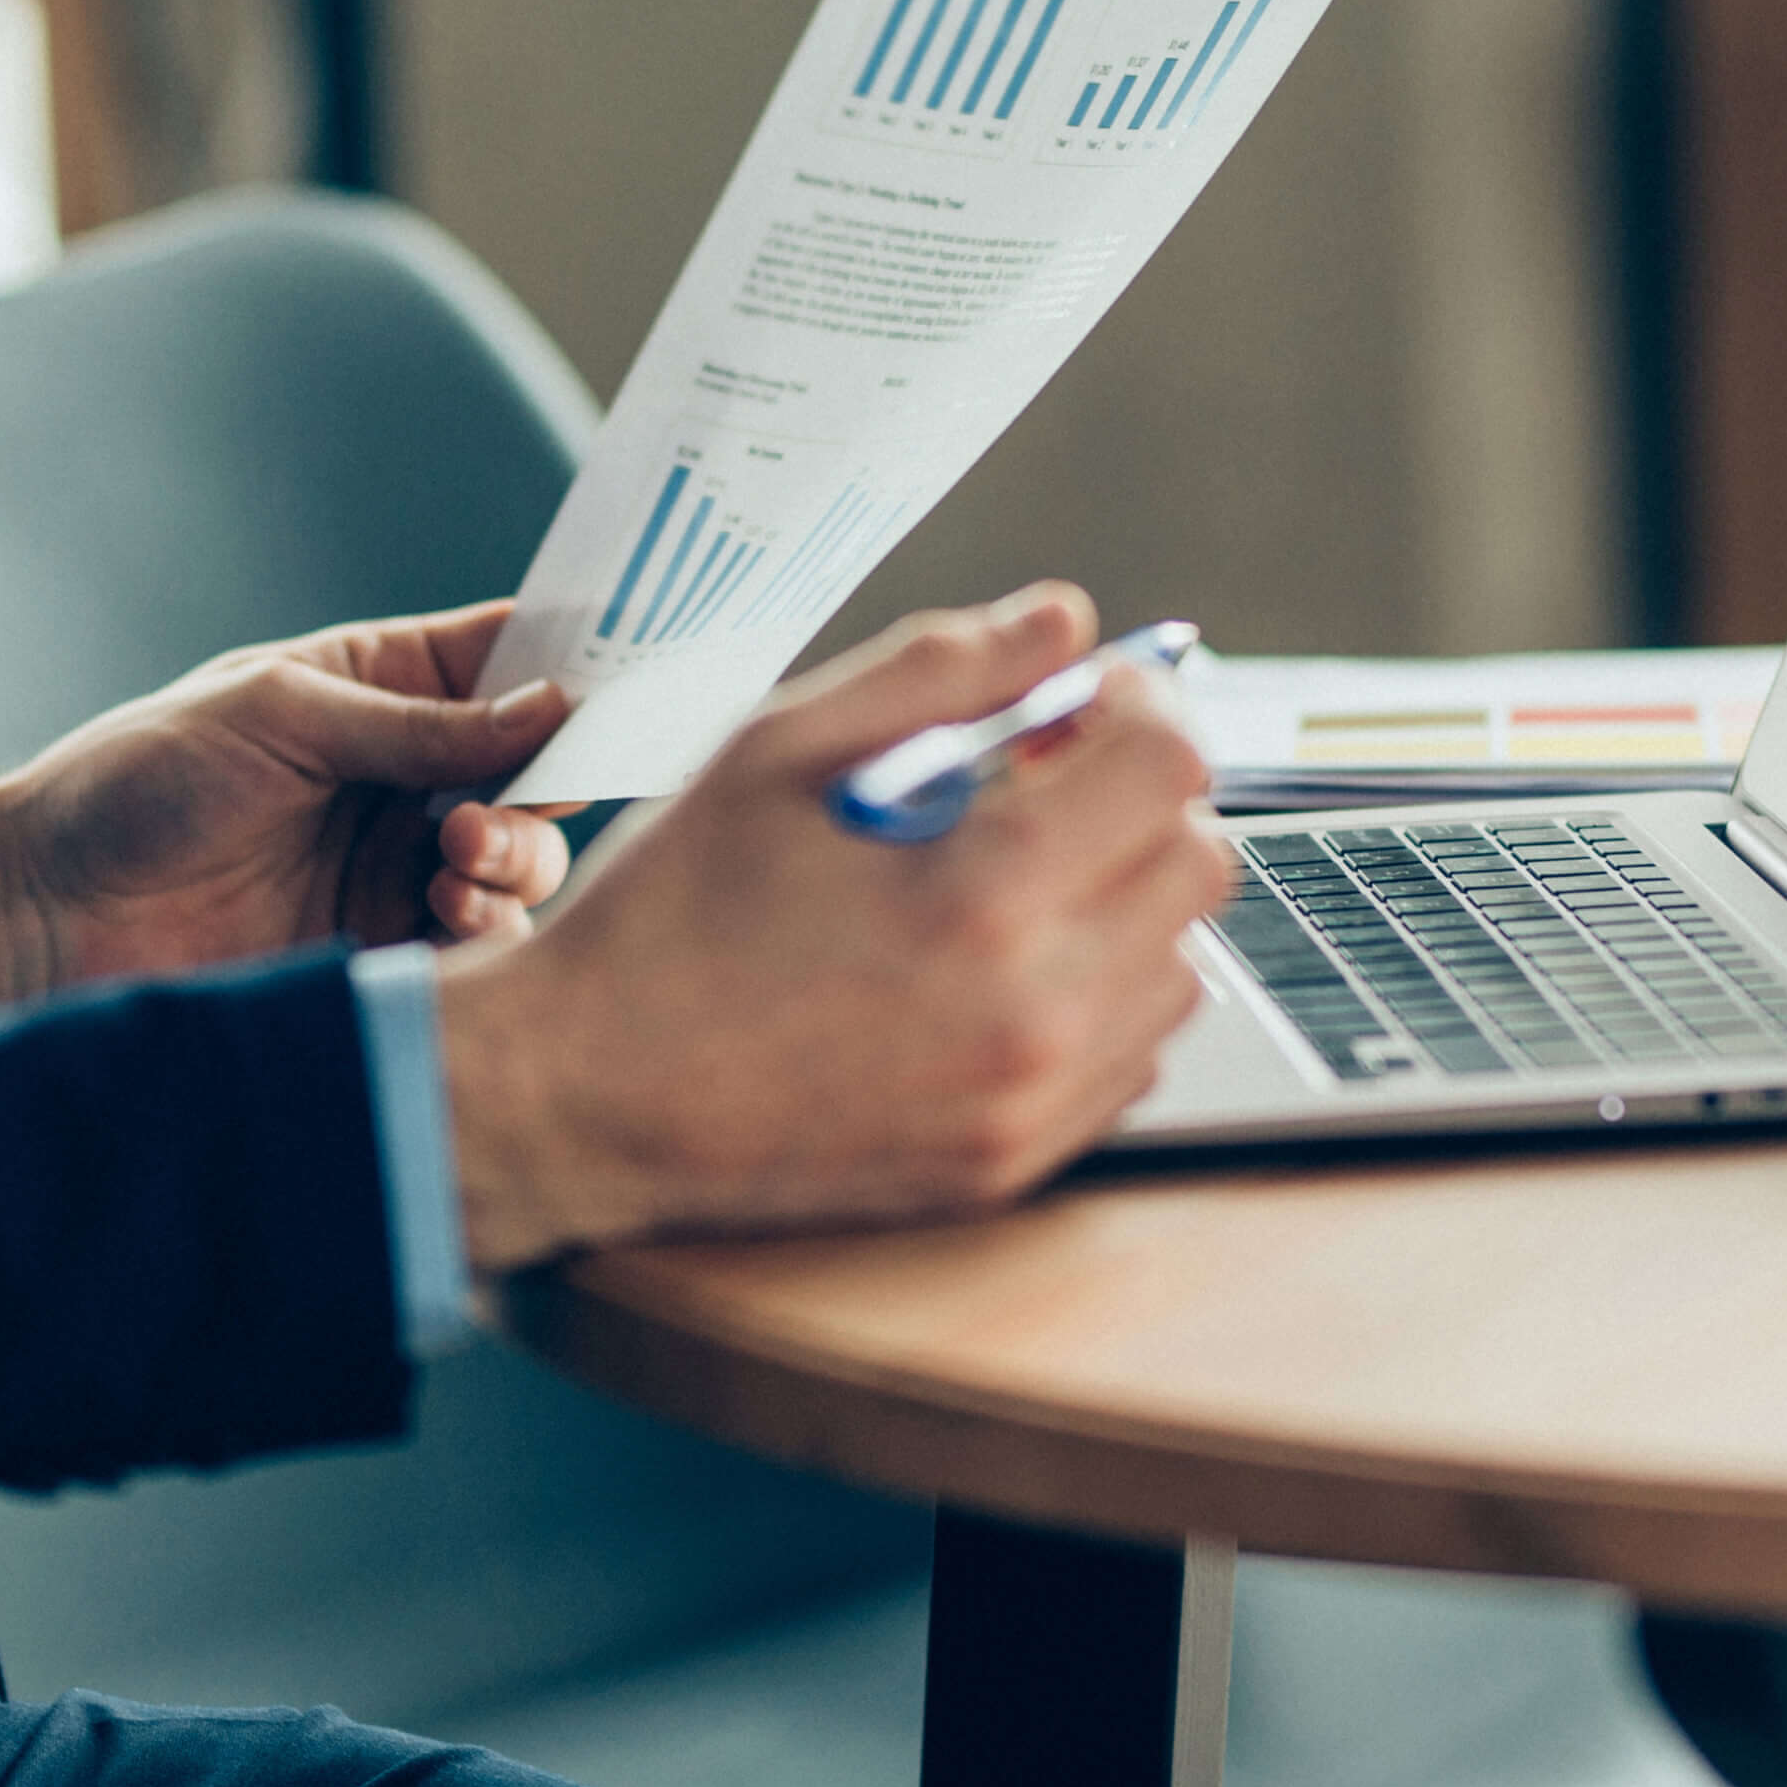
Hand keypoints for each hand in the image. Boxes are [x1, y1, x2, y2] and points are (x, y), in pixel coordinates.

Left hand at [0, 601, 577, 1010]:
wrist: (46, 911)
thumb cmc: (137, 782)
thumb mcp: (281, 719)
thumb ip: (418, 725)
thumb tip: (552, 708)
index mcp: (382, 687)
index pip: (512, 661)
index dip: (577, 669)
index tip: (627, 686)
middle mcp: (407, 774)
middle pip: (539, 770)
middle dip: (549, 784)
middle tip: (491, 808)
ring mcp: (400, 863)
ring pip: (525, 860)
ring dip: (517, 859)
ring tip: (456, 864)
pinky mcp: (387, 948)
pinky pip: (481, 942)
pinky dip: (491, 930)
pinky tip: (452, 917)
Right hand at [434, 583, 1237, 1268]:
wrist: (587, 1095)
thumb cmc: (669, 913)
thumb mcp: (777, 748)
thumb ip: (938, 668)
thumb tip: (1064, 620)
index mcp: (985, 891)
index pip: (1170, 766)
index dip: (1138, 704)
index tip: (1078, 699)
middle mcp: (1035, 1011)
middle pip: (1199, 864)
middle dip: (1137, 797)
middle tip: (1040, 780)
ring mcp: (1032, 1105)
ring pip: (1176, 964)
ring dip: (1122, 899)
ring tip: (1007, 880)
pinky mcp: (1013, 1165)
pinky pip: (1129, 1056)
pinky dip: (1093, 995)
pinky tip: (992, 969)